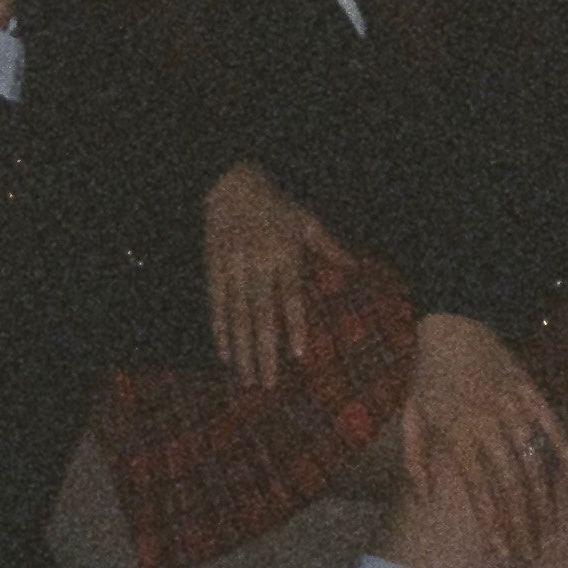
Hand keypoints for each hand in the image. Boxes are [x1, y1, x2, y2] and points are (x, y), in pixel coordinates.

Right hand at [206, 161, 358, 389]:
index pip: (289, 297)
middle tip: (268, 384)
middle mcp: (258, 263)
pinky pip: (216, 305)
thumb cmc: (276, 203)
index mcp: (284, 254)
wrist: (231, 183)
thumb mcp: (306, 220)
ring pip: (236, 316)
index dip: (292, 326)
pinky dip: (219, 331)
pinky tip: (223, 355)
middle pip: (260, 315)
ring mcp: (232, 267)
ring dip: (241, 350)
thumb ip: (328, 246)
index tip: (297, 355)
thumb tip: (355, 266)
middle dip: (263, 351)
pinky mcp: (213, 268)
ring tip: (246, 379)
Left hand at [399, 313, 567, 563]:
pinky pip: (554, 428)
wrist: (455, 326)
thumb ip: (414, 460)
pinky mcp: (533, 393)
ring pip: (534, 462)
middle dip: (521, 523)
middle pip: (510, 484)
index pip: (479, 489)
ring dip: (543, 500)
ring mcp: (514, 408)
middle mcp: (488, 424)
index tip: (502, 553)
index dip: (492, 523)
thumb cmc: (429, 378)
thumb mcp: (411, 416)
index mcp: (457, 433)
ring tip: (548, 532)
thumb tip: (424, 500)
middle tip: (529, 555)